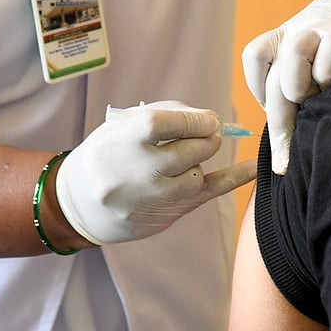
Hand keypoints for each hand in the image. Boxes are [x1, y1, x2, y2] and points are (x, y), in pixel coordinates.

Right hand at [55, 101, 255, 244]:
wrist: (78, 204)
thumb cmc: (106, 155)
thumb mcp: (120, 127)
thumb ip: (165, 116)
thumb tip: (209, 119)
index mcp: (124, 141)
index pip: (169, 124)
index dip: (196, 120)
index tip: (208, 119)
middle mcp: (139, 171)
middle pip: (192, 150)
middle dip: (207, 138)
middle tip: (209, 134)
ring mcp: (152, 198)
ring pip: (197, 175)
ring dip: (199, 163)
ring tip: (184, 160)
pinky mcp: (166, 214)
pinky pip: (207, 195)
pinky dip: (233, 180)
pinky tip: (252, 169)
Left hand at [243, 0, 330, 173]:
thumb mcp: (323, 44)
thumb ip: (308, 73)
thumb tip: (298, 125)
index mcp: (288, 34)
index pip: (256, 60)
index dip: (260, 92)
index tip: (280, 117)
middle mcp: (299, 31)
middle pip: (273, 80)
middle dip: (279, 128)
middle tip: (286, 163)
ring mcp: (321, 29)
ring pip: (289, 66)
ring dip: (300, 92)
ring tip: (320, 101)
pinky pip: (327, 57)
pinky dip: (330, 76)